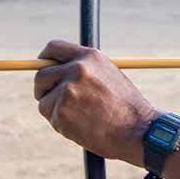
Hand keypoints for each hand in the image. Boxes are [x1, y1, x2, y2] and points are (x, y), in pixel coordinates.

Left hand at [34, 40, 158, 163]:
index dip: (44, 59)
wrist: (137, 130)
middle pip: (42, 75)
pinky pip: (50, 116)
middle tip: (52, 100)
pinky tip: (82, 126)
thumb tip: (55, 70)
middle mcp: (77, 69)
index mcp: (90, 57)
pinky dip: (61, 123)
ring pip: (44, 100)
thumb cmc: (126, 107)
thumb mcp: (109, 76)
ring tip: (80, 117)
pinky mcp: (61, 111)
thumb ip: (84, 69)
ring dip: (55, 109)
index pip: (54, 48)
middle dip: (44, 88)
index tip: (43, 68)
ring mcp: (67, 90)